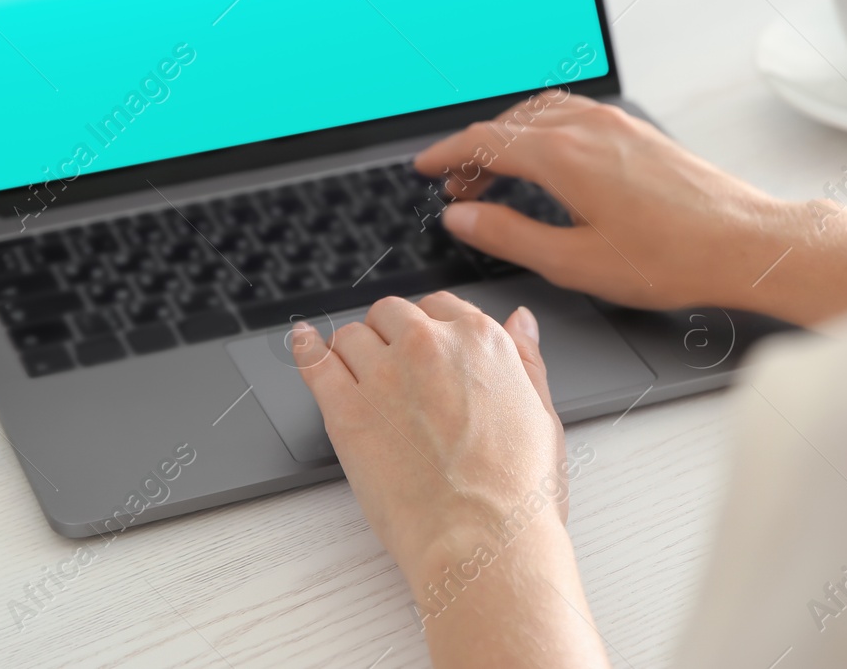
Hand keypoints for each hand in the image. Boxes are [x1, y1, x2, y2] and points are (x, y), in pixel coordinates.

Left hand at [293, 293, 609, 668]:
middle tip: (394, 368)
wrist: (481, 540)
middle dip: (391, 335)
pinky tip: (304, 343)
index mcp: (480, 341)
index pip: (440, 307)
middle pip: (392, 315)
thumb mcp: (542, 413)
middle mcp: (428, 345)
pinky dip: (306, 348)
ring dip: (354, 350)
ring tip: (357, 373)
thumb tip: (521, 320)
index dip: (430, 327)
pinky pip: (314, 362)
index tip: (424, 346)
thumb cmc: (518, 492)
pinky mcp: (345, 411)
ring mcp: (383, 376)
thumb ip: (526, 358)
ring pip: (352, 336)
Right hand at [414, 93, 846, 324]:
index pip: (485, 142)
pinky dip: (542, 128)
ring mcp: (618, 124)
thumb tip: (463, 218)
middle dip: (475, 152)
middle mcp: (589, 127)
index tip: (425, 167)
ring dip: (509, 136)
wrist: (746, 243)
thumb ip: (509, 236)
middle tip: (457, 189)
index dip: (447, 155)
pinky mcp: (639, 132)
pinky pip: (573, 113)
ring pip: (542, 112)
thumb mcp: (575, 262)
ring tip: (496, 174)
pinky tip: (549, 157)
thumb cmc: (672, 258)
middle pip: (509, 123)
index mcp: (564, 155)